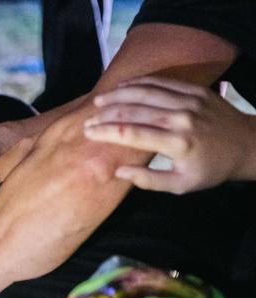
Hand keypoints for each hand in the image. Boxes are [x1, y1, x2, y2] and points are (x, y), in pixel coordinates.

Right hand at [84, 76, 255, 193]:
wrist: (246, 145)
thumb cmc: (209, 170)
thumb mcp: (181, 186)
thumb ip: (149, 181)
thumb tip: (119, 171)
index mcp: (178, 144)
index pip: (132, 134)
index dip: (106, 132)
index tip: (88, 133)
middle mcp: (182, 119)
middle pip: (135, 111)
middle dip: (106, 115)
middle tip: (87, 120)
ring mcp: (189, 101)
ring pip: (145, 92)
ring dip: (118, 95)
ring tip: (98, 101)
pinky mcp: (194, 90)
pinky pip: (161, 82)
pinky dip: (139, 83)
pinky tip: (122, 87)